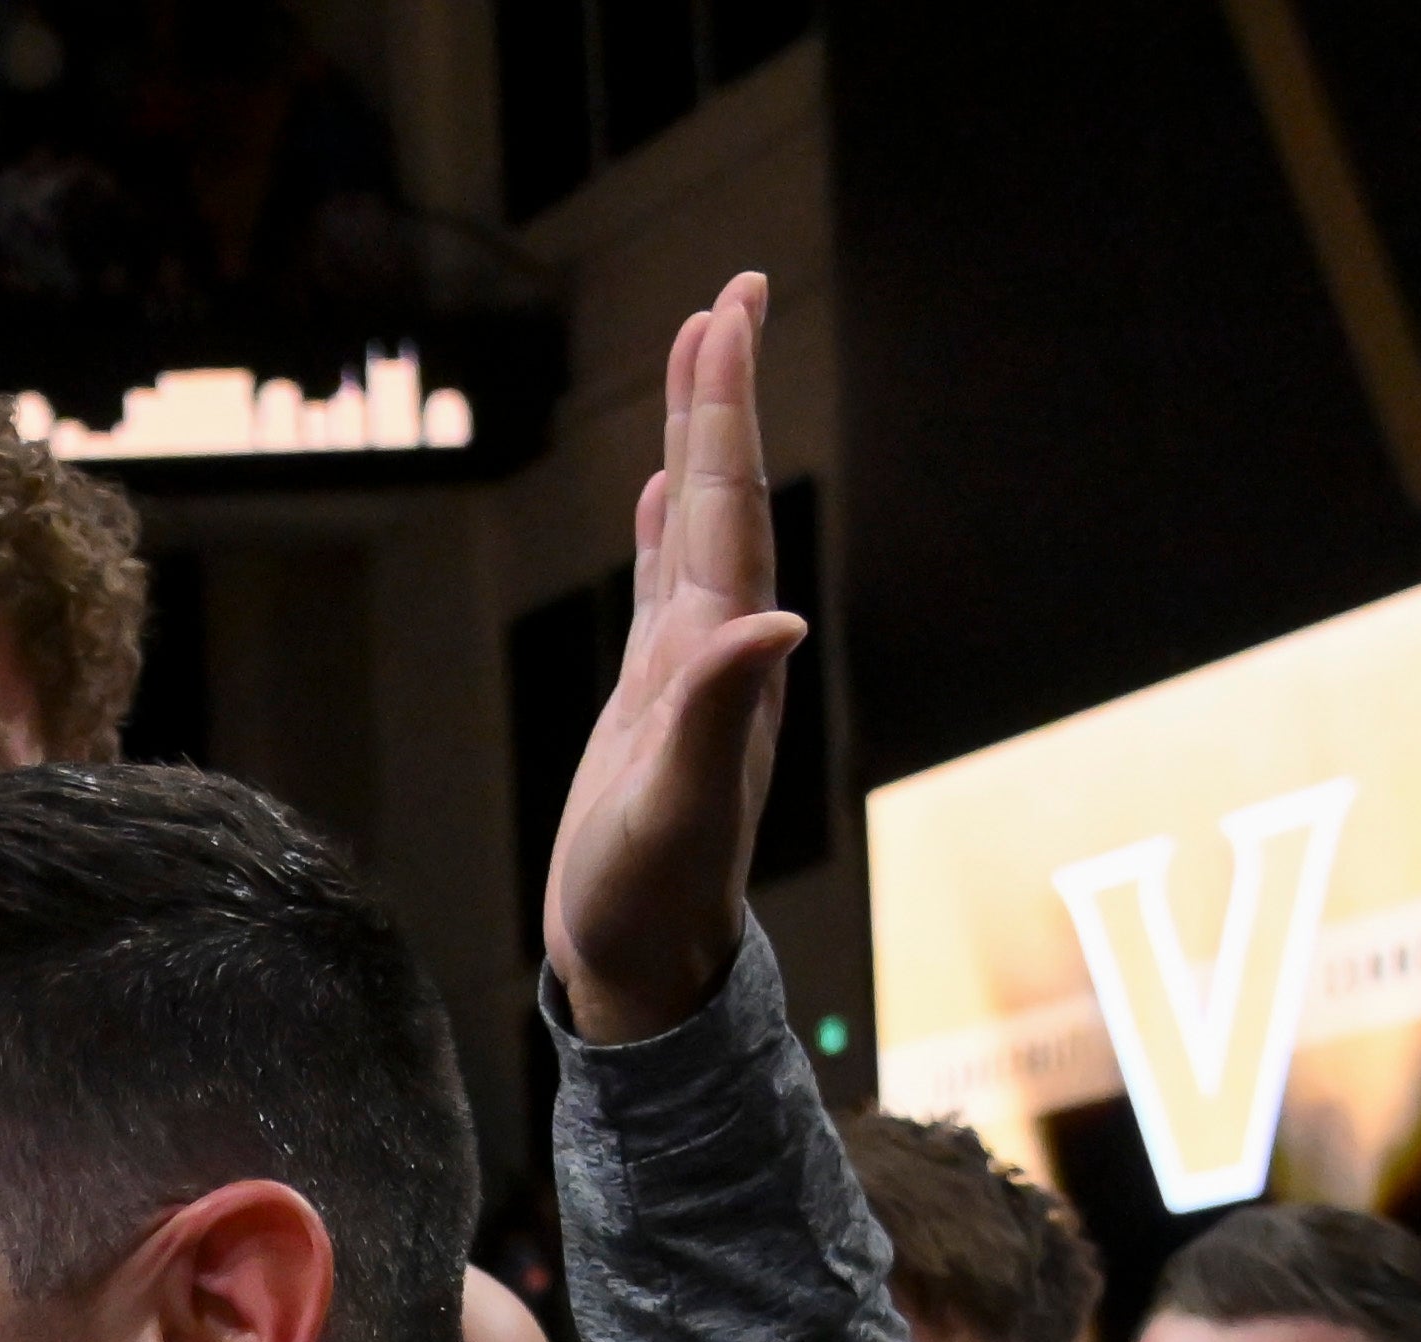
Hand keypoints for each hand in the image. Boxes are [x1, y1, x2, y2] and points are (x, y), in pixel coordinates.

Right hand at [541, 270, 805, 1048]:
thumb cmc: (649, 902)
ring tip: (701, 360)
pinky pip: (665, 583)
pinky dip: (669, 525)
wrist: (646, 969)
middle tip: (731, 294)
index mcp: (720, 654)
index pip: (727, 503)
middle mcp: (717, 645)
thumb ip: (714, 713)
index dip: (725, 406)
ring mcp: (688, 671)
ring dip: (701, 440)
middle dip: (723, 391)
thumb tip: (773, 622)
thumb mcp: (673, 809)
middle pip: (723, 491)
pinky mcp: (654, 701)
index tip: (728, 310)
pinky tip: (668, 492)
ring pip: (699, 525)